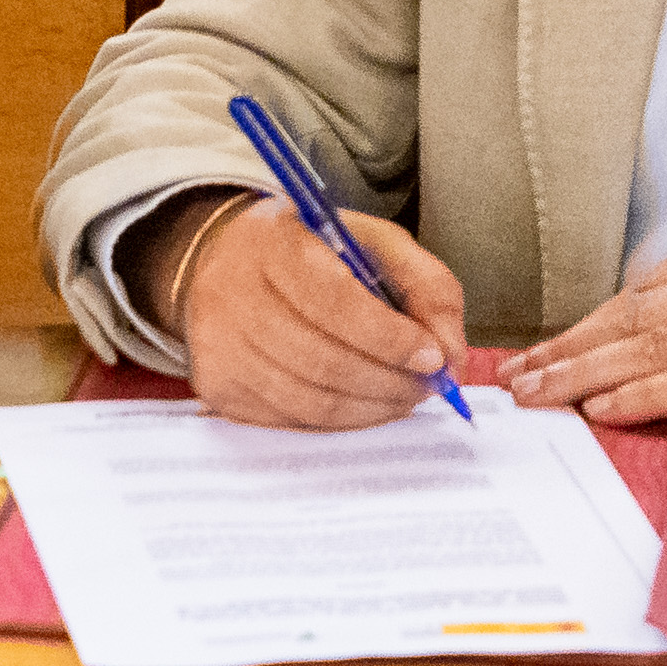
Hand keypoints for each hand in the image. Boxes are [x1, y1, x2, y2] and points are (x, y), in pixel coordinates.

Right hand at [139, 188, 470, 429]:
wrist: (225, 265)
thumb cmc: (309, 253)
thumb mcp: (373, 243)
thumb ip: (427, 286)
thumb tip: (450, 355)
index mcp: (273, 242)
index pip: (334, 302)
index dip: (390, 338)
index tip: (433, 357)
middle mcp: (232, 292)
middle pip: (323, 360)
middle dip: (390, 382)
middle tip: (427, 388)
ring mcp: (217, 344)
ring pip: (310, 401)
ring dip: (371, 409)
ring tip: (401, 397)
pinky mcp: (216, 384)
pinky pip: (290, 421)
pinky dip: (338, 423)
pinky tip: (361, 404)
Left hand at [498, 225, 666, 424]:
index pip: (644, 288)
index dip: (595, 320)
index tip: (558, 341)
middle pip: (626, 316)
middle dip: (567, 345)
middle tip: (520, 373)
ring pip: (640, 348)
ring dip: (581, 373)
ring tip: (538, 394)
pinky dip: (634, 396)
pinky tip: (600, 410)